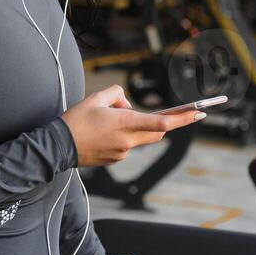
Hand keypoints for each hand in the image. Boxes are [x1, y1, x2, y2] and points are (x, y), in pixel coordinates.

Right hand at [59, 85, 205, 166]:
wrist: (58, 147)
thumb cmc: (76, 120)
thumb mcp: (95, 98)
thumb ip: (117, 95)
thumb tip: (128, 104)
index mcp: (124, 122)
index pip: (159, 122)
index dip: (181, 118)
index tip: (197, 113)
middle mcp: (127, 140)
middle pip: (158, 131)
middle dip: (172, 122)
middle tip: (191, 114)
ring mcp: (122, 152)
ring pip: (141, 137)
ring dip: (139, 126)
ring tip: (111, 118)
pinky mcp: (116, 159)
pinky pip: (128, 145)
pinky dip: (125, 136)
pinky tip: (104, 131)